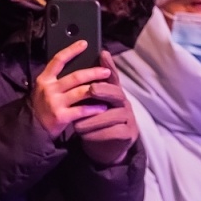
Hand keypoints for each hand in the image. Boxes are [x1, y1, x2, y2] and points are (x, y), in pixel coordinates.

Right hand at [31, 41, 109, 141]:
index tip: (84, 43)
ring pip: (81, 92)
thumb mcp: (45, 87)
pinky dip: (94, 108)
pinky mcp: (61, 117)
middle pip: (75, 77)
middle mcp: (49, 89)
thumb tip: (79, 64)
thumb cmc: (43, 105)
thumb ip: (57, 77)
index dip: (72, 50)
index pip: (58, 60)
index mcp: (44, 79)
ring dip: (98, 89)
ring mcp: (55, 103)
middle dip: (93, 72)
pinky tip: (103, 107)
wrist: (33, 127)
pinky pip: (82, 110)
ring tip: (110, 88)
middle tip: (106, 71)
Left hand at [72, 51, 139, 165]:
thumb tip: (72, 72)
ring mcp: (128, 118)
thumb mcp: (89, 105)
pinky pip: (113, 132)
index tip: (102, 54)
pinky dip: (97, 134)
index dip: (108, 64)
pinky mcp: (127, 134)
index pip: (112, 76)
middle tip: (91, 89)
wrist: (103, 147)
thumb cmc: (94, 122)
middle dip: (103, 90)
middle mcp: (123, 102)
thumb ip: (84, 90)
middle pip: (116, 93)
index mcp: (113, 92)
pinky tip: (85, 136)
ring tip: (77, 124)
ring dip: (93, 119)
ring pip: (112, 115)